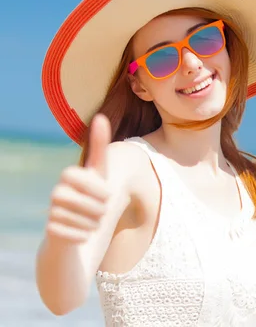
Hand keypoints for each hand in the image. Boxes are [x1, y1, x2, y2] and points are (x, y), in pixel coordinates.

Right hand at [45, 114, 112, 244]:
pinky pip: (70, 234)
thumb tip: (100, 116)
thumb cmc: (93, 196)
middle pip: (79, 200)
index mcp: (70, 177)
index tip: (109, 194)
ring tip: (96, 223)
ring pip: (76, 218)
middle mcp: (57, 192)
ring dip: (93, 223)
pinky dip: (83, 235)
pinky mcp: (50, 231)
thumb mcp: (100, 172)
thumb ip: (99, 146)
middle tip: (104, 212)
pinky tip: (85, 235)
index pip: (73, 175)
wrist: (80, 229)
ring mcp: (52, 211)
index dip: (94, 186)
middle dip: (98, 208)